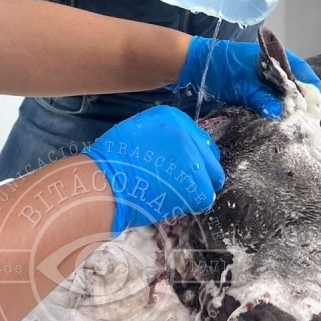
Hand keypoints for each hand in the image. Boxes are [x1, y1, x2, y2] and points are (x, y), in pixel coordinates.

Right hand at [82, 105, 223, 234]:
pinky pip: (205, 197)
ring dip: (197, 186)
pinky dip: (194, 203)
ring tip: (178, 194)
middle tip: (183, 183)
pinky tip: (176, 203)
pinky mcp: (197, 186)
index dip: (191, 154)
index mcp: (172, 118)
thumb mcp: (137, 132)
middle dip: (199, 170)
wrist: (108, 181)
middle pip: (209, 155)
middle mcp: (188, 134)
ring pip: (211, 177)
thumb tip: (169, 149)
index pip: (196, 136)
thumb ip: (159, 136)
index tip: (182, 166)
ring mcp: (195, 160)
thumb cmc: (113, 159)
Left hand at [172, 36, 320, 118]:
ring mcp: (267, 81)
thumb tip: (281, 113)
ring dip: (289, 111)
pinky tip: (276, 122)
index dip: (311, 94)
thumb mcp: (243, 83)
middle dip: (302, 105)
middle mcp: (276, 69)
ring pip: (287, 98)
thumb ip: (262, 97)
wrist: (197, 66)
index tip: (311, 112)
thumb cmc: (221, 67)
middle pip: (299, 88)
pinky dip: (276, 111)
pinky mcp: (257, 92)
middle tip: (302, 124)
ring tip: (291, 126)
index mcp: (277, 58)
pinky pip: (273, 102)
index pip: (306, 75)